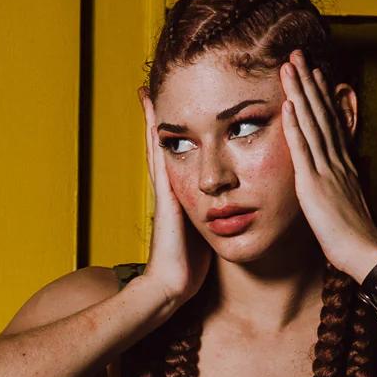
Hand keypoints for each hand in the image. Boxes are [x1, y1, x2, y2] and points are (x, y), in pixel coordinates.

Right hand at [139, 88, 212, 308]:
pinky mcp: (164, 194)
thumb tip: (229, 213)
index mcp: (182, 198)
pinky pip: (159, 156)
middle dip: (160, 121)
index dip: (180, 138)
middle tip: (152, 90)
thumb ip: (213, 222)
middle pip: (165, 147)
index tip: (180, 113)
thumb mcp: (206, 238)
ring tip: (147, 91)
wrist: (171, 286)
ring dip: (153, 119)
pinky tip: (152, 113)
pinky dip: (153, 133)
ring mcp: (164, 191)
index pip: (181, 160)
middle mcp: (170, 190)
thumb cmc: (190, 269)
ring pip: (158, 146)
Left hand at [279, 50, 376, 281]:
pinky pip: (303, 149)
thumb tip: (338, 189)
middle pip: (321, 115)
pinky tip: (289, 104)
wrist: (366, 253)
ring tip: (290, 67)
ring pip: (312, 124)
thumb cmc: (357, 241)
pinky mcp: (314, 185)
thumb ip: (340, 193)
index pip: (331, 124)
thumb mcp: (349, 210)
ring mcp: (327, 171)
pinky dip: (295, 125)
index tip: (315, 76)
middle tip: (298, 56)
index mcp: (344, 168)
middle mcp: (337, 162)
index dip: (322, 98)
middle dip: (309, 84)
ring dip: (300, 93)